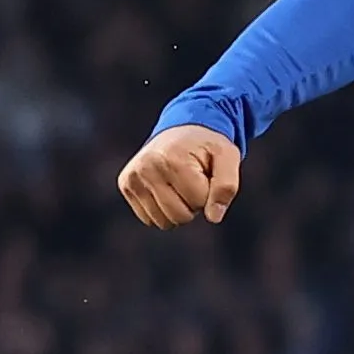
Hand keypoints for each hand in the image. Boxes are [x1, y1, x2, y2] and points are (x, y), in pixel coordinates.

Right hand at [117, 124, 244, 229]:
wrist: (180, 130)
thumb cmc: (206, 146)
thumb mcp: (227, 157)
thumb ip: (226, 186)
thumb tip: (213, 217)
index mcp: (172, 160)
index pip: (198, 201)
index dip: (207, 192)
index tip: (203, 173)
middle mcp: (147, 168)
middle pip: (180, 216)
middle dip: (193, 204)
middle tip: (192, 181)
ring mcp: (133, 177)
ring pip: (163, 222)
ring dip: (177, 210)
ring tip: (179, 185)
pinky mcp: (126, 185)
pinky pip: (149, 219)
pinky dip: (162, 211)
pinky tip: (166, 189)